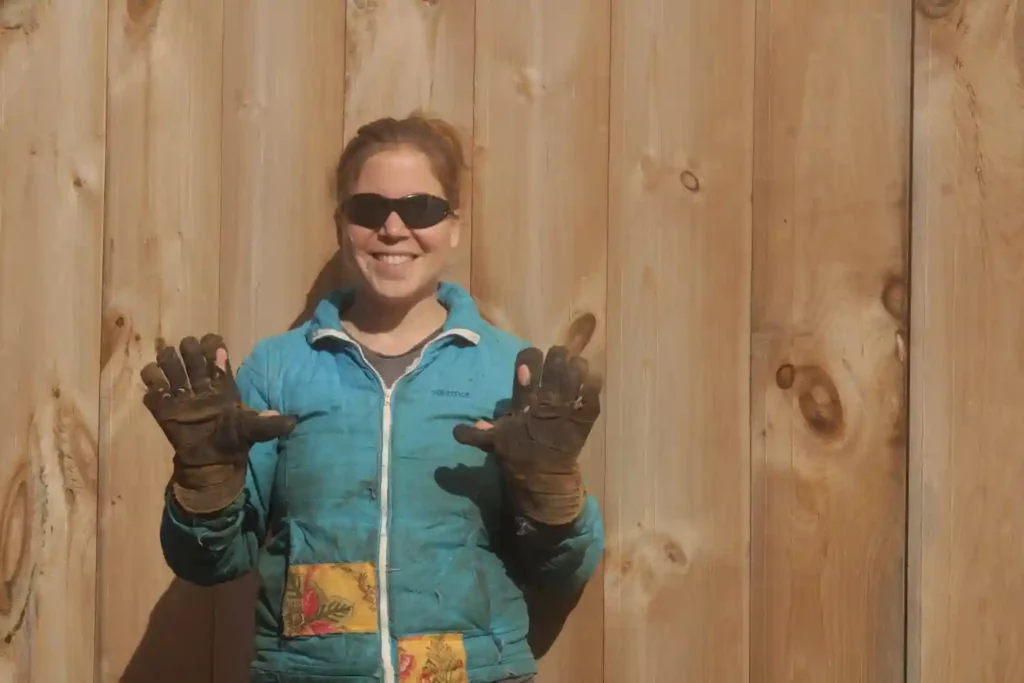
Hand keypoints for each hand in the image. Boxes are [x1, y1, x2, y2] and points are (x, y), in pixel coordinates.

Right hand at [140, 333, 295, 513]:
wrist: (211, 465)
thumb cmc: (233, 443)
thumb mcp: (254, 431)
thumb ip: (269, 424)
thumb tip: (293, 421)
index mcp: (222, 387)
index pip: (217, 359)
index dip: (214, 348)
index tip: (213, 343)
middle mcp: (201, 387)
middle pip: (192, 358)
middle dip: (189, 350)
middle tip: (189, 349)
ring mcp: (181, 397)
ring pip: (171, 367)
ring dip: (168, 359)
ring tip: (168, 359)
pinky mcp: (163, 409)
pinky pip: (153, 390)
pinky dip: (151, 381)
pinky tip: (156, 383)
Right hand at [453, 345, 600, 525]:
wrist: (544, 478)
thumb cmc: (518, 454)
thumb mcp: (494, 441)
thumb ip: (476, 433)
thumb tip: (455, 431)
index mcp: (525, 401)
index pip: (527, 364)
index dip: (529, 358)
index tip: (530, 361)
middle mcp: (547, 399)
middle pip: (558, 359)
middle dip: (557, 357)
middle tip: (556, 362)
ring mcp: (569, 406)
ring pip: (578, 370)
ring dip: (575, 367)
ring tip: (572, 372)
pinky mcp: (585, 417)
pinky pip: (594, 391)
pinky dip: (592, 385)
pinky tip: (587, 386)